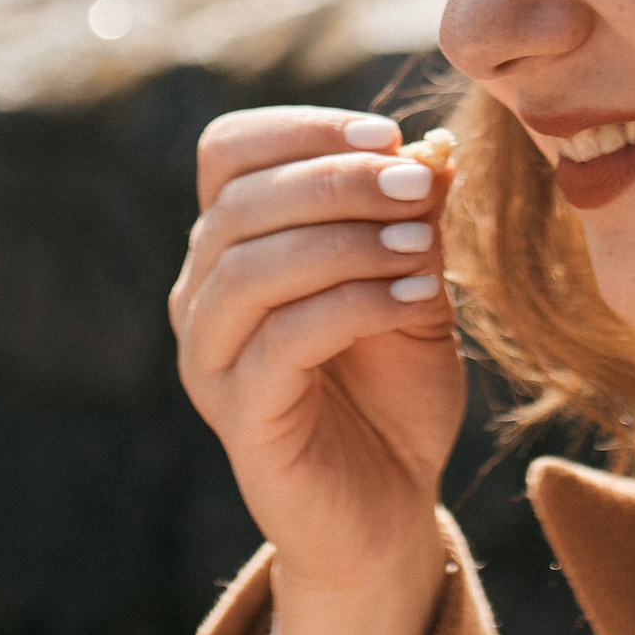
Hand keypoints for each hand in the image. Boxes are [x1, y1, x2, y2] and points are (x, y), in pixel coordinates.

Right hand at [173, 105, 463, 634]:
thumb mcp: (414, 282)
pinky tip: (419, 301)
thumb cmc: (394, 389)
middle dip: (338, 179)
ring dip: (346, 240)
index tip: (389, 132)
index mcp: (230, 245)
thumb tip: (433, 147)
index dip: (303, 127)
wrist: (391, 507)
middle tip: (419, 185)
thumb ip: (413, 217)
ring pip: (250, 268)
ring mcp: (211, 358)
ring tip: (423, 243)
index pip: (227, 151)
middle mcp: (201, 294)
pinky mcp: (239, 416)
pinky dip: (356, 305)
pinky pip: (283, 341)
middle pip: (240, 201)